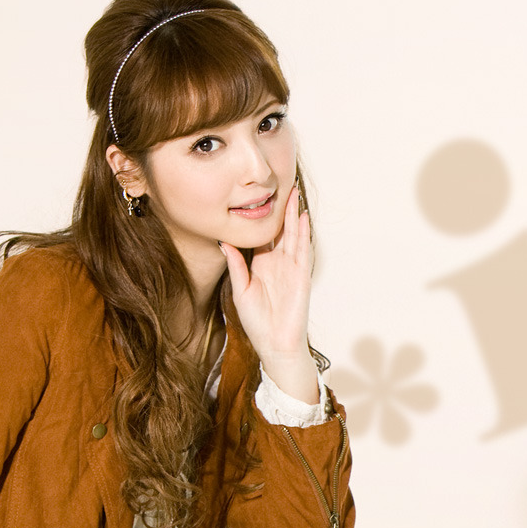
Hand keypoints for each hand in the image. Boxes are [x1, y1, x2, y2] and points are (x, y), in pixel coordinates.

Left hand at [220, 182, 318, 403]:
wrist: (274, 344)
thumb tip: (224, 241)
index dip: (258, 217)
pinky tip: (302, 217)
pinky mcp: (300, 275)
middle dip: (279, 208)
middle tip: (278, 184)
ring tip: (293, 192)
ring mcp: (290, 267)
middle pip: (278, 229)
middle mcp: (276, 262)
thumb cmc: (257, 322)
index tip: (253, 196)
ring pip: (291, 234)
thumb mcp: (240, 291)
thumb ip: (235, 265)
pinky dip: (302, 233)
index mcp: (259, 265)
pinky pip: (302, 250)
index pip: (260, 235)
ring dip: (292, 214)